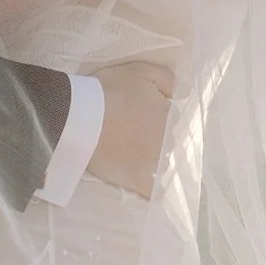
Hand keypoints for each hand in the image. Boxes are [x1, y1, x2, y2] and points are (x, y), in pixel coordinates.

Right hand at [90, 62, 172, 197]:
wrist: (82, 117)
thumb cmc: (111, 90)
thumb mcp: (142, 71)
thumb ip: (169, 80)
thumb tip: (183, 95)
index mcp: (168, 114)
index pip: (172, 116)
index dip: (159, 114)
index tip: (145, 114)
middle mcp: (165, 139)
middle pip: (168, 140)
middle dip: (158, 137)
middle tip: (137, 133)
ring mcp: (152, 162)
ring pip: (162, 163)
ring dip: (156, 160)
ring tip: (139, 156)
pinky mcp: (136, 179)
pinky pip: (152, 191)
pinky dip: (155, 191)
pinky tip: (156, 193)